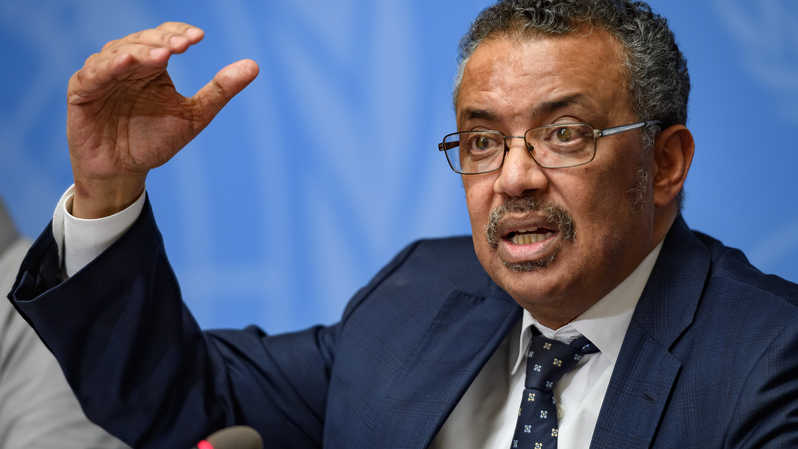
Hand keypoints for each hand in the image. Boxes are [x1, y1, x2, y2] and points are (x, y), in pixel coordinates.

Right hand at [66, 22, 258, 217]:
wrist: (125, 171)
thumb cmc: (155, 140)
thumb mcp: (194, 116)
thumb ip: (220, 90)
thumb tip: (254, 65)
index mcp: (152, 65)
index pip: (165, 38)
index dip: (178, 34)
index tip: (199, 38)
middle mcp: (127, 64)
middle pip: (143, 42)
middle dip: (162, 42)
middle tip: (182, 46)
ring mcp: (103, 75)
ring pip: (119, 52)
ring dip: (139, 51)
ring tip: (161, 55)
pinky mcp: (83, 91)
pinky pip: (93, 74)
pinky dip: (108, 66)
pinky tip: (126, 62)